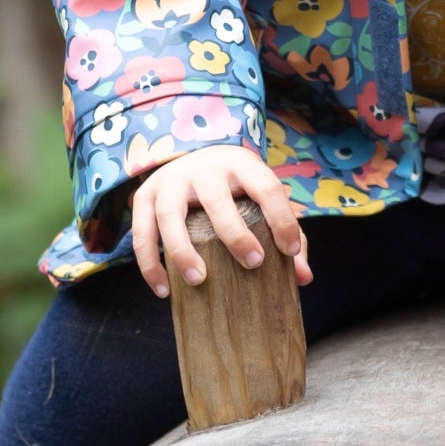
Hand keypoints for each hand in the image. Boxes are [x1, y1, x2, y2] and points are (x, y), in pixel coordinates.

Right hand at [129, 144, 311, 296]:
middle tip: (253, 263)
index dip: (282, 218)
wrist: (191, 155)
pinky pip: (142, 232)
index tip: (290, 251)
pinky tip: (164, 290)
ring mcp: (170, 181)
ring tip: (199, 280)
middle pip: (217, 199)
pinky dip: (149, 263)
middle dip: (234, 233)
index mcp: (240, 165)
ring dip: (182, 249)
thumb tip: (303, 277)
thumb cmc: (235, 187)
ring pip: (170, 215)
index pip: (266, 187)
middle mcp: (203, 168)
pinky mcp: (144, 196)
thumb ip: (284, 231)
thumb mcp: (260, 196)